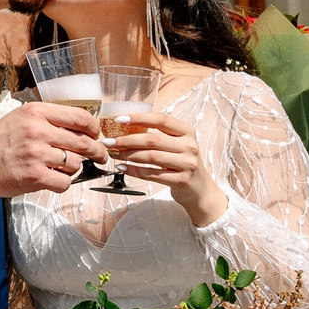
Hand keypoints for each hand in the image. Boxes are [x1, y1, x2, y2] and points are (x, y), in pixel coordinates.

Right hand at [0, 103, 105, 216]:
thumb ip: (47, 120)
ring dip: (72, 168)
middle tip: (100, 157)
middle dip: (97, 151)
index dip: (94, 129)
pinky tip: (52, 179)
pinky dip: (62, 183)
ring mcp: (36, 154)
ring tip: (57, 168)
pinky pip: (64, 182)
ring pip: (75, 163)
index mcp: (36, 113)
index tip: (96, 135)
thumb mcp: (20, 119)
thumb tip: (80, 129)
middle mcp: (37, 131)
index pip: (79, 117)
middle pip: (83, 142)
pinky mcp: (34, 176)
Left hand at [106, 112, 225, 224]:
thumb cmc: (183, 163)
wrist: (200, 190)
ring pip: (150, 157)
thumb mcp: (178, 145)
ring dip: (128, 155)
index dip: (139, 118)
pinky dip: (134, 171)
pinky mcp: (181, 180)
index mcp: (187, 132)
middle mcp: (189, 146)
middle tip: (109, 142)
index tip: (119, 120)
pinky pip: (152, 174)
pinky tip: (122, 168)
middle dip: (126, 140)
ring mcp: (187, 164)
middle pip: (152, 140)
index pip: (161, 119)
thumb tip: (125, 128)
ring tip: (113, 154)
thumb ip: (159, 135)